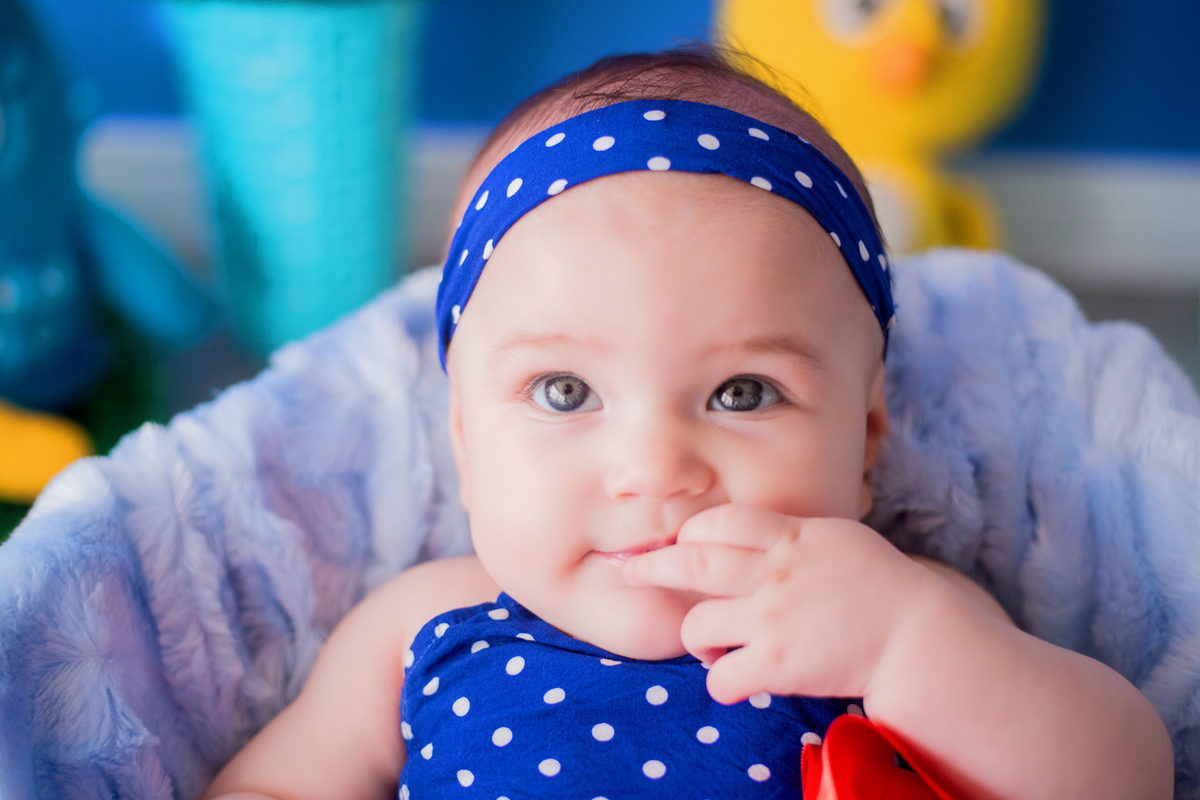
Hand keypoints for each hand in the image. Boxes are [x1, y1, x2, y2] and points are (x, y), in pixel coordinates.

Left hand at [624, 504, 930, 704]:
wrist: (917, 636)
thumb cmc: (878, 585)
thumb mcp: (835, 537)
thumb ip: (789, 533)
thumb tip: (745, 530)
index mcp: (792, 535)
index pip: (719, 521)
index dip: (690, 532)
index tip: (680, 543)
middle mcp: (776, 572)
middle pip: (692, 562)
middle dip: (653, 567)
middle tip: (632, 573)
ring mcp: (774, 618)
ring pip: (696, 623)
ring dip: (693, 636)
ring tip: (708, 643)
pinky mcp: (779, 664)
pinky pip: (721, 676)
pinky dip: (718, 680)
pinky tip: (731, 676)